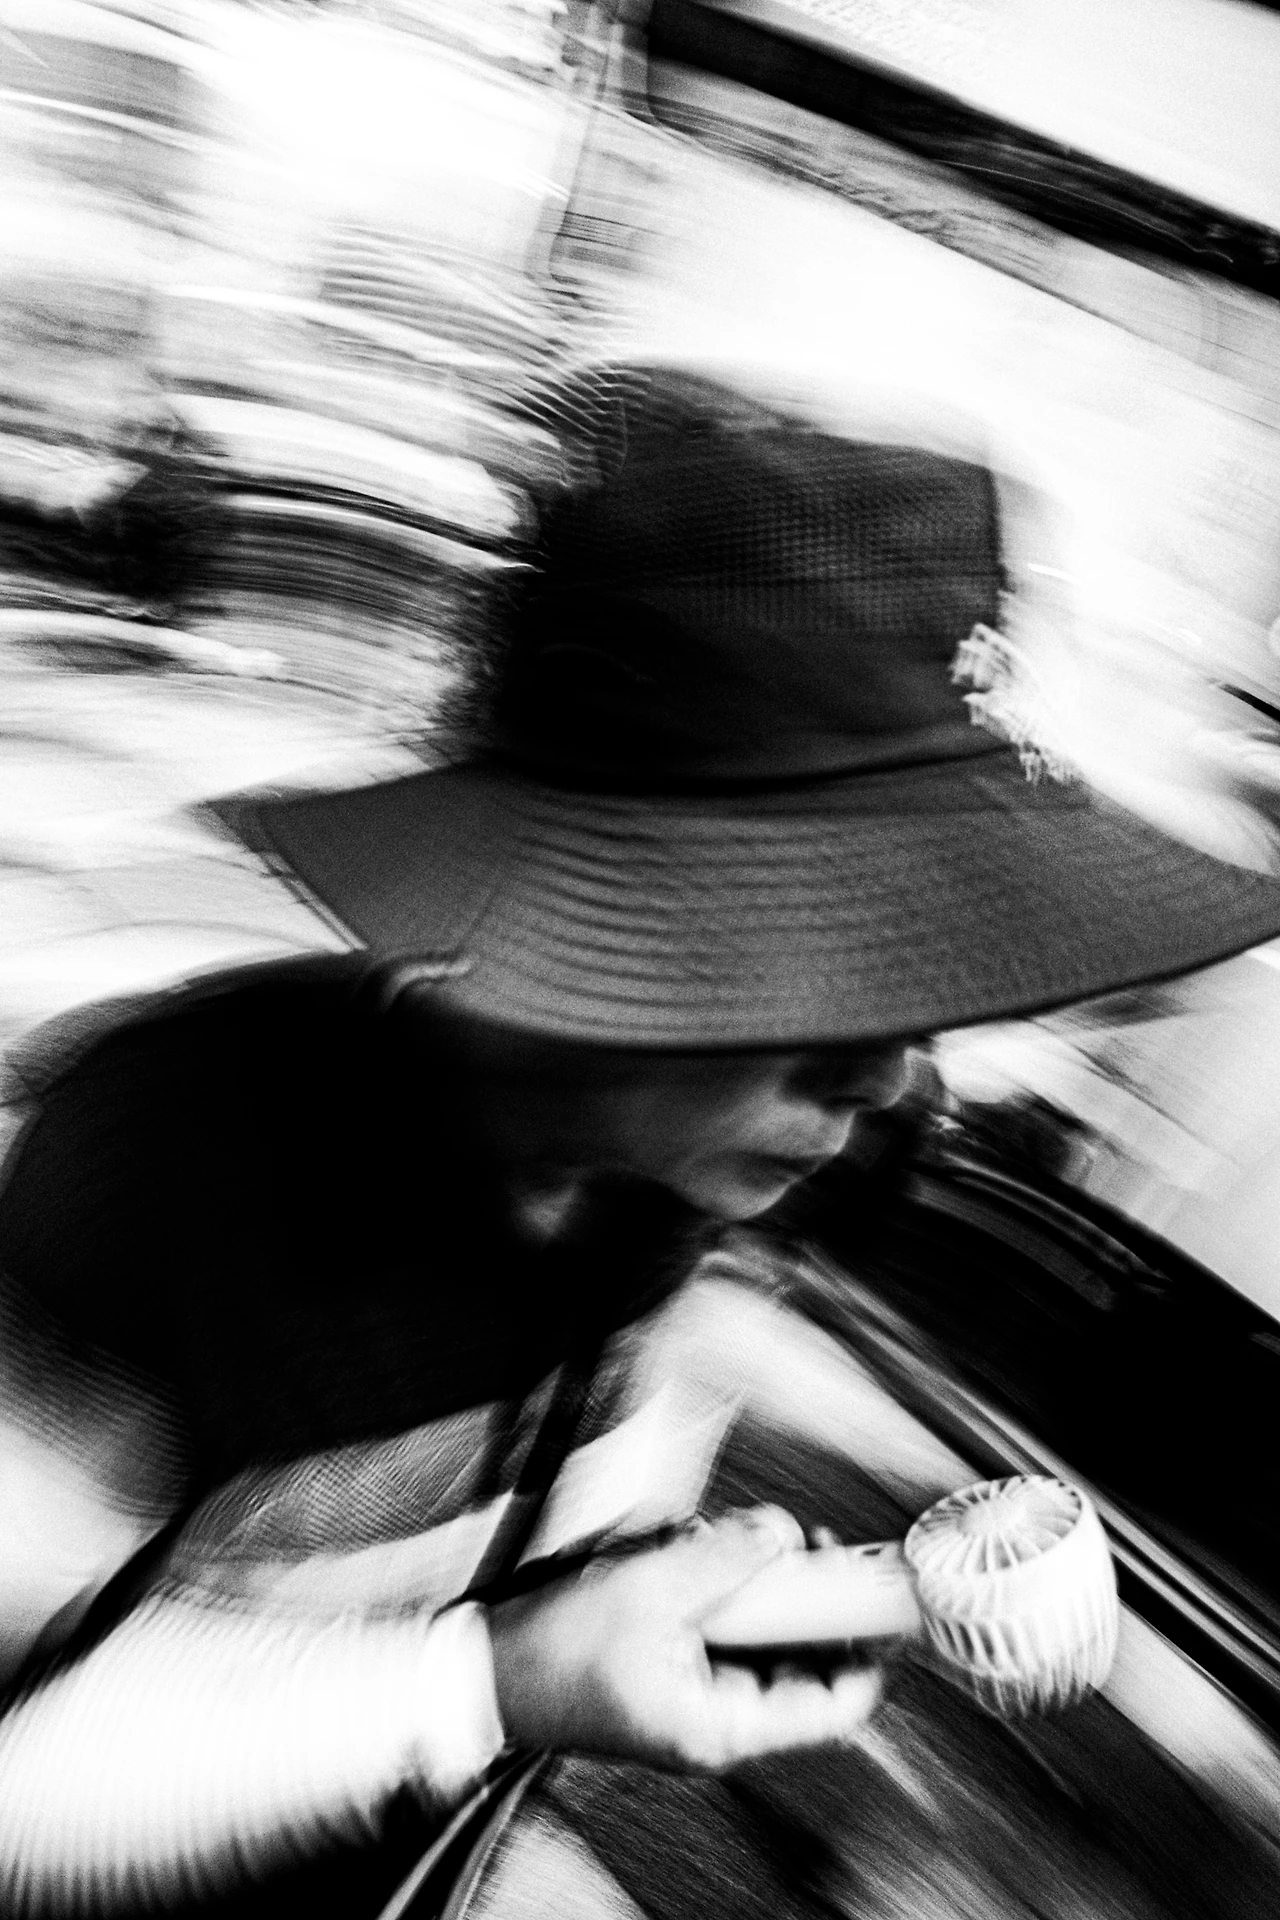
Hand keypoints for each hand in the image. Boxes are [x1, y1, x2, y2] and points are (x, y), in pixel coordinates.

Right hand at [486, 1507, 881, 1772]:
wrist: (488, 1674)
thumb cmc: (555, 1656)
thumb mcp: (650, 1591)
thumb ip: (724, 1558)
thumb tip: (782, 1534)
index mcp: (726, 1724)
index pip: (838, 1702)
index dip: (869, 1647)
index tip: (882, 1592)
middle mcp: (722, 1717)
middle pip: (803, 1656)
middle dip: (797, 1591)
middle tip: (793, 1543)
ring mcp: (700, 1691)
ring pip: (762, 1630)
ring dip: (745, 1578)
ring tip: (704, 1546)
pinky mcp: (678, 1665)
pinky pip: (723, 1621)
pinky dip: (711, 1582)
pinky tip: (678, 1555)